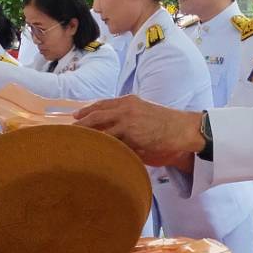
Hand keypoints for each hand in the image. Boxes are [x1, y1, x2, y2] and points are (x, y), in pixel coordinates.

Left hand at [75, 96, 203, 168]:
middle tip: (69, 131)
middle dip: (81, 123)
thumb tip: (116, 134)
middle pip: (96, 114)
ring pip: (99, 127)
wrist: (183, 129)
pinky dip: (99, 145)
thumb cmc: (167, 126)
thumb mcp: (145, 115)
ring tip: (74, 143)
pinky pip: (110, 140)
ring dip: (86, 136)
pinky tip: (90, 151)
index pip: (102, 104)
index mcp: (129, 101)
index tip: (76, 117)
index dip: (88, 111)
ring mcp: (126, 119)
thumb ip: (130, 121)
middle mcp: (125, 107)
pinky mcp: (130, 132)